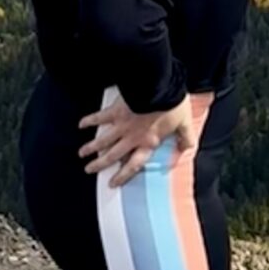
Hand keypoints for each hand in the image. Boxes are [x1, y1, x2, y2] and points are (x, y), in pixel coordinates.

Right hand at [79, 94, 198, 187]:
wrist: (159, 86)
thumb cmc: (172, 105)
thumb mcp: (185, 124)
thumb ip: (186, 138)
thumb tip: (187, 148)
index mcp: (147, 143)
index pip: (133, 165)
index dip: (122, 175)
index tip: (112, 182)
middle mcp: (131, 138)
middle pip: (112, 155)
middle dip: (100, 164)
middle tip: (89, 169)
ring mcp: (121, 125)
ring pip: (103, 140)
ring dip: (91, 147)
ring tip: (81, 153)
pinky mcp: (115, 111)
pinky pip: (100, 117)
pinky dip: (90, 120)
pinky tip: (81, 124)